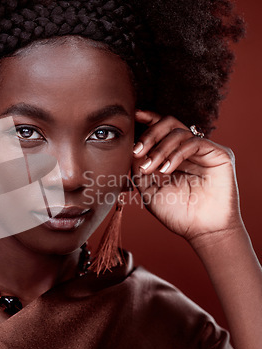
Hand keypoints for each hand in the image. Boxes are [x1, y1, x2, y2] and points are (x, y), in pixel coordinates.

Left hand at [131, 110, 242, 242]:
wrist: (201, 232)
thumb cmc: (177, 214)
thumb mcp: (149, 189)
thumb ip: (139, 169)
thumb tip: (129, 149)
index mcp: (174, 154)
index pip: (162, 129)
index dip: (148, 120)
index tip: (133, 117)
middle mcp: (190, 149)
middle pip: (169, 123)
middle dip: (149, 134)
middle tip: (137, 151)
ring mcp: (204, 150)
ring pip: (178, 132)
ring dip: (159, 148)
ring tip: (151, 168)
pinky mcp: (219, 154)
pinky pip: (194, 142)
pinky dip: (176, 154)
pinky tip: (166, 170)